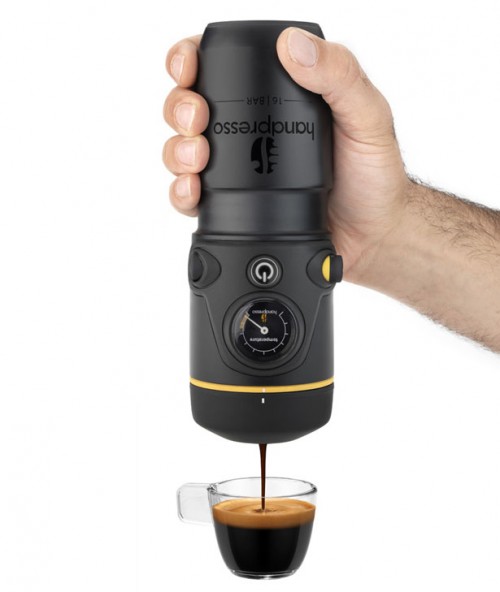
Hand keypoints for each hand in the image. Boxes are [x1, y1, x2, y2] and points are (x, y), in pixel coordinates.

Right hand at [163, 28, 408, 279]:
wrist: (371, 236)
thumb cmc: (374, 176)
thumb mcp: (367, 117)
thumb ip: (339, 76)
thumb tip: (293, 44)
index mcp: (277, 96)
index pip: (221, 65)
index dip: (191, 60)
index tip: (186, 68)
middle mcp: (251, 130)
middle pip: (191, 106)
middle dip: (179, 108)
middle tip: (195, 120)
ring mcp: (238, 170)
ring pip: (183, 150)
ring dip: (176, 150)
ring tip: (196, 159)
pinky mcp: (232, 207)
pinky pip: (193, 196)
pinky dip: (181, 192)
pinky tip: (192, 191)